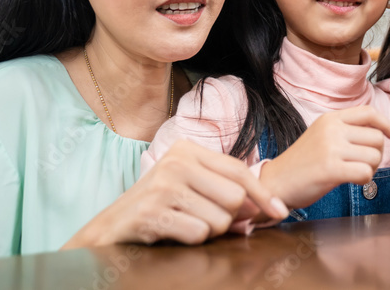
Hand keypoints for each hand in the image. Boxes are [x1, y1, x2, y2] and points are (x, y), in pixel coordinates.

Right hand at [63, 139, 287, 247]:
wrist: (108, 229)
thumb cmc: (157, 209)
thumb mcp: (190, 191)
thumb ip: (224, 195)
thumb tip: (263, 211)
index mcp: (187, 150)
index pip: (238, 170)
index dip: (262, 193)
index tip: (280, 211)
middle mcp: (176, 161)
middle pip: (234, 198)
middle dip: (228, 219)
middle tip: (203, 220)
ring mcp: (164, 185)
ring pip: (218, 220)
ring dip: (207, 232)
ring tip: (183, 225)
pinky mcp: (154, 211)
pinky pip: (197, 233)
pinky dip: (190, 240)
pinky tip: (170, 233)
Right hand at [259, 105, 389, 209]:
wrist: (276, 182)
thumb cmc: (303, 162)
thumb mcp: (322, 135)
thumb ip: (346, 131)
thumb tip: (382, 134)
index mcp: (330, 118)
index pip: (369, 112)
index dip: (386, 123)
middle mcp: (332, 129)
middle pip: (377, 137)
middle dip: (376, 154)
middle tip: (362, 164)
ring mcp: (331, 148)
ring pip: (374, 156)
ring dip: (371, 169)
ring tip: (355, 173)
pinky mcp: (330, 169)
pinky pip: (365, 172)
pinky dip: (364, 179)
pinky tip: (352, 181)